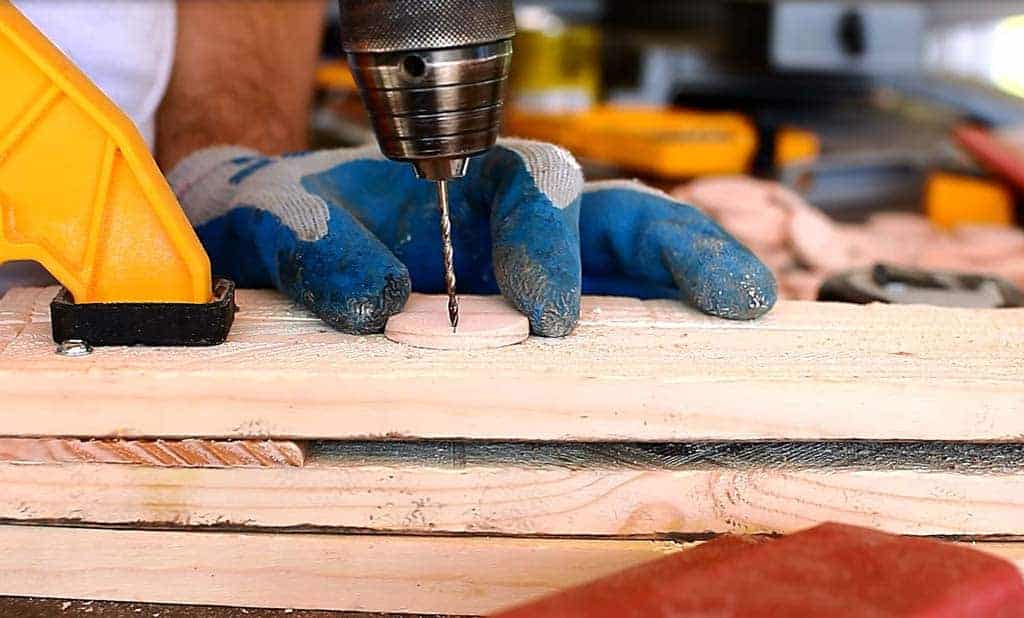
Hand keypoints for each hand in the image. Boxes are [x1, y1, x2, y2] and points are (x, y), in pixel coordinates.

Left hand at [169, 140, 775, 335]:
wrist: (273, 242)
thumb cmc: (284, 220)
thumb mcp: (274, 219)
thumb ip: (316, 246)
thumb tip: (380, 307)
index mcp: (461, 178)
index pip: (531, 191)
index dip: (551, 247)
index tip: (547, 317)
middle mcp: (512, 218)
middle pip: (617, 215)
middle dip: (677, 252)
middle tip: (733, 303)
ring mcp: (534, 265)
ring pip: (631, 261)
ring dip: (691, 285)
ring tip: (749, 317)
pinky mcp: (534, 316)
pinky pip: (610, 316)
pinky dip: (656, 333)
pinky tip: (696, 359)